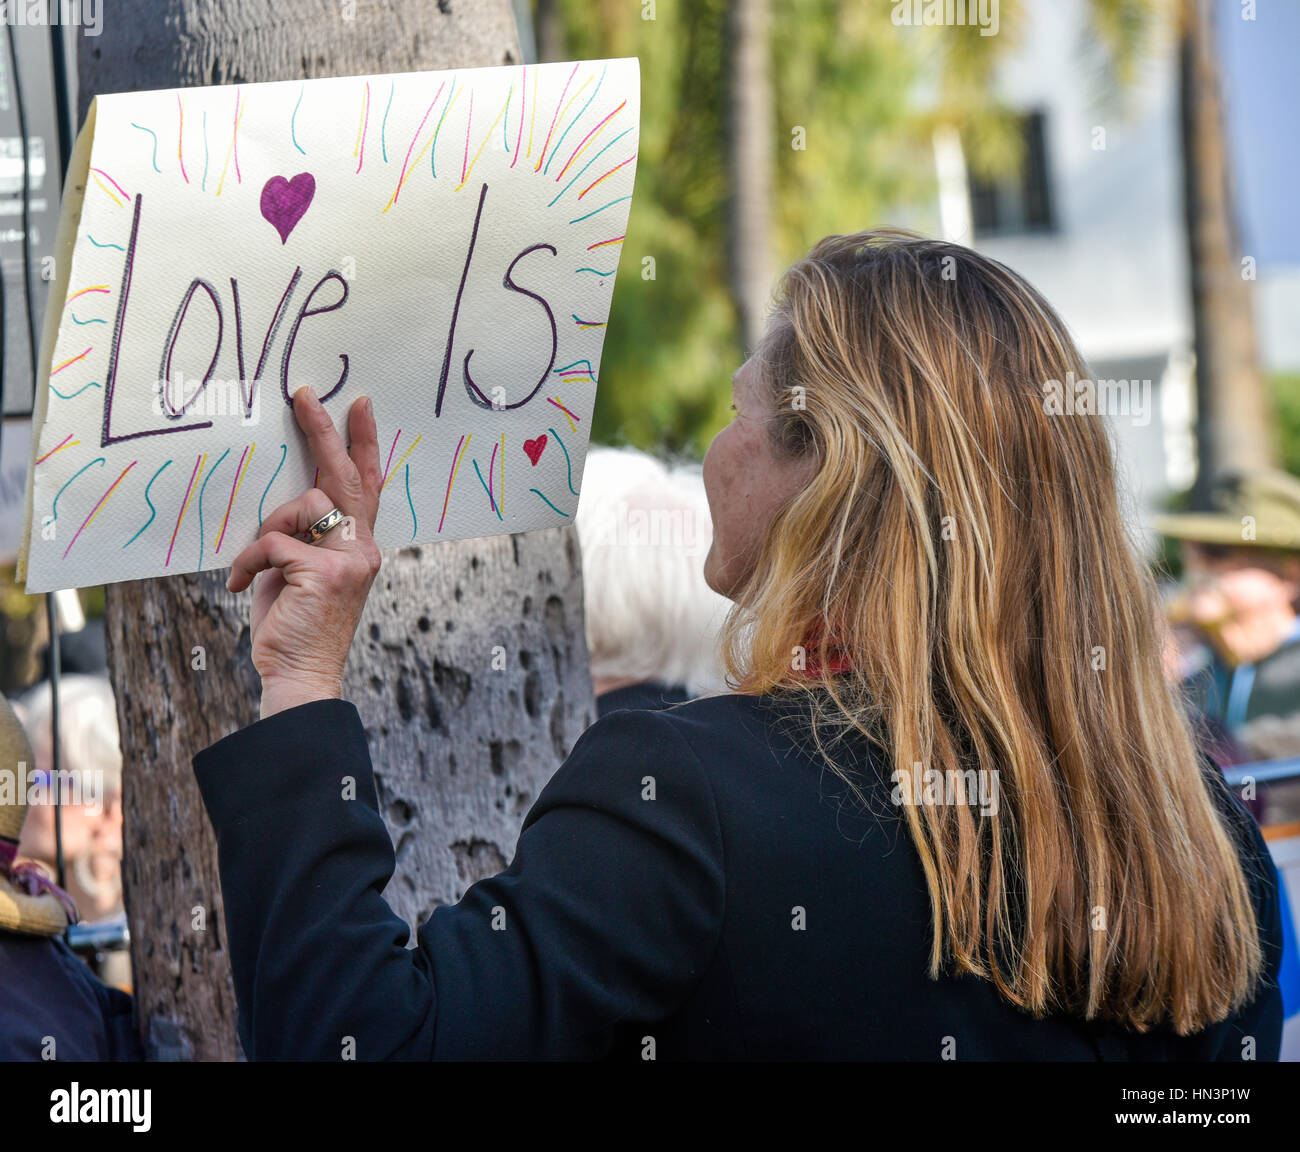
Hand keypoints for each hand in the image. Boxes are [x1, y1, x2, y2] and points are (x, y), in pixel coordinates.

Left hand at [226, 386, 383, 718]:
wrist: (302, 677)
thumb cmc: (295, 628)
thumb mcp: (302, 575)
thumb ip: (306, 540)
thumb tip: (286, 513)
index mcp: (361, 547)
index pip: (369, 486)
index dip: (365, 444)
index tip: (361, 405)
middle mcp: (364, 548)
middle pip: (346, 476)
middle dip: (325, 430)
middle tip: (305, 393)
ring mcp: (349, 559)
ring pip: (302, 506)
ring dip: (268, 529)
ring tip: (253, 567)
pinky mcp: (325, 571)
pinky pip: (274, 541)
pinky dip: (249, 560)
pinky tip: (241, 585)